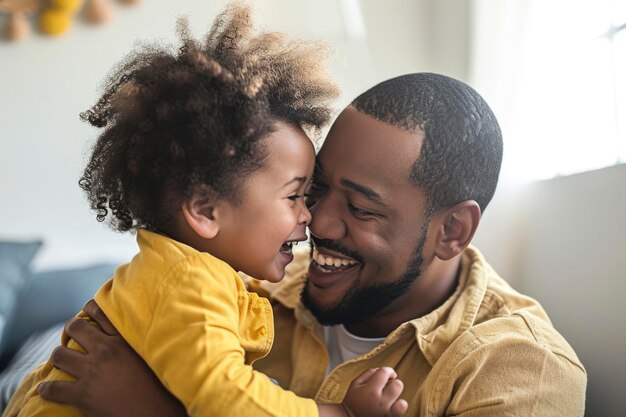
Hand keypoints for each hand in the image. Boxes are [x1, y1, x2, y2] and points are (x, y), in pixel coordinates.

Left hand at [37, 299, 186, 416]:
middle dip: (69, 330)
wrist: (155, 412)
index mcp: (123, 339)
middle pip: (75, 327)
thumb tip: (128, 335)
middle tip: (70, 337)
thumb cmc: (159, 385)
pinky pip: (54, 388)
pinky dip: (47, 388)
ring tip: (61, 361)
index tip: (86, 313)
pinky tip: (46, 389)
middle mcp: (105, 350)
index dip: (88, 309)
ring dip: (58, 357)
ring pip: (60, 355)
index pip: (100, 312)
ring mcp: (92, 372)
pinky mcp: (83, 394)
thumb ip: (136, 342)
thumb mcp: (149, 354)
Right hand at [342, 367, 407, 416]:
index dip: (388, 370)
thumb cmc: (353, 401)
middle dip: (393, 383)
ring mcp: (386, 413)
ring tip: (388, 398)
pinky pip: (400, 413)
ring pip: (402, 402)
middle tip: (386, 387)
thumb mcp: (355, 383)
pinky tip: (391, 407)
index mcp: (370, 391)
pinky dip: (398, 408)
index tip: (386, 374)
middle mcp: (380, 402)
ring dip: (396, 399)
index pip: (386, 372)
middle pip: (398, 385)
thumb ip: (370, 373)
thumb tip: (385, 371)